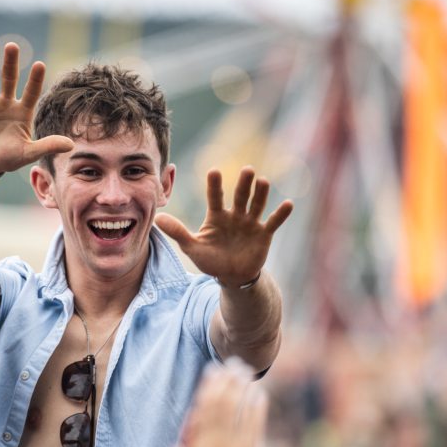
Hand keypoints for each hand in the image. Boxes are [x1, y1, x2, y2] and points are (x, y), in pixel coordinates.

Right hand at [0, 42, 74, 173]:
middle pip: (10, 77)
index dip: (35, 79)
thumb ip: (47, 146)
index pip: (31, 91)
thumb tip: (71, 145)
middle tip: (12, 46)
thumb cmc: (9, 159)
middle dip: (11, 62)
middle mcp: (8, 102)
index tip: (40, 64)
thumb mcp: (28, 153)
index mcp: (23, 111)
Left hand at [154, 167, 293, 285]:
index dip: (215, 185)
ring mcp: (250, 223)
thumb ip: (178, 232)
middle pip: (240, 196)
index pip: (215, 197)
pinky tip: (288, 204)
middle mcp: (235, 215)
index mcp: (216, 216)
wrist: (232, 276)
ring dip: (261, 194)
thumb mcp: (192, 247)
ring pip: (257, 205)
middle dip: (243, 184)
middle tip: (247, 170)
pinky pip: (273, 222)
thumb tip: (158, 219)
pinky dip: (281, 214)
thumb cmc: (211, 259)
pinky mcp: (264, 234)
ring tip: (263, 181)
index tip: (214, 171)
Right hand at [174, 363, 267, 446]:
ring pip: (235, 411)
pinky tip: (259, 393)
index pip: (203, 413)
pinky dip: (255, 408)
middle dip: (225, 383)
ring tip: (246, 371)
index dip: (208, 391)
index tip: (212, 374)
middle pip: (219, 406)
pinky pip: (253, 427)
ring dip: (240, 389)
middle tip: (231, 363)